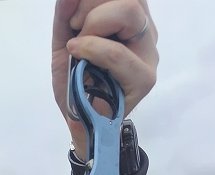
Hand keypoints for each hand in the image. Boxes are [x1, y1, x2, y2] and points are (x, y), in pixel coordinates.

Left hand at [52, 0, 158, 159]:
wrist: (81, 122)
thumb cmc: (77, 81)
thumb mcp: (65, 40)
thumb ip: (67, 14)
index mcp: (131, 18)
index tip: (73, 17)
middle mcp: (145, 31)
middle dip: (91, 6)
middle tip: (75, 29)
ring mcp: (148, 54)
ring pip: (129, 13)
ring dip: (93, 25)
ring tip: (78, 47)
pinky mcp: (144, 78)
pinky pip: (118, 53)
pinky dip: (94, 49)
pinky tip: (79, 56)